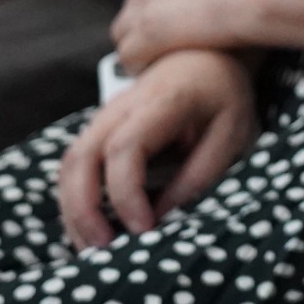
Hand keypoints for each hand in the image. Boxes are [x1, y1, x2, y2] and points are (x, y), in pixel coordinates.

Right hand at [57, 48, 257, 246]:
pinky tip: (90, 226)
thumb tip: (162, 215)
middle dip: (83, 208)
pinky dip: (76, 196)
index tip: (144, 228)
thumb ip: (198, 174)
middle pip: (82, 155)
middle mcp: (123, 104)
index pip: (124, 148)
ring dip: (73, 207)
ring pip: (71, 161)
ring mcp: (107, 114)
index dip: (126, 193)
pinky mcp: (102, 126)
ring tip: (91, 247)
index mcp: (162, 100)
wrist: (208, 55)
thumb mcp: (231, 133)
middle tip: (103, 248)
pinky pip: (77, 162)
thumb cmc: (224, 95)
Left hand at [109, 0, 275, 71]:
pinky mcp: (148, 29)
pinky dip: (139, 66)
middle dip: (146, 27)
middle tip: (165, 48)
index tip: (177, 20)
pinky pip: (129, 53)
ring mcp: (149, 0)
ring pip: (125, 30)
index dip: (163, 4)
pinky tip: (154, 74)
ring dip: (138, 49)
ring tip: (157, 65)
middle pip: (135, 4)